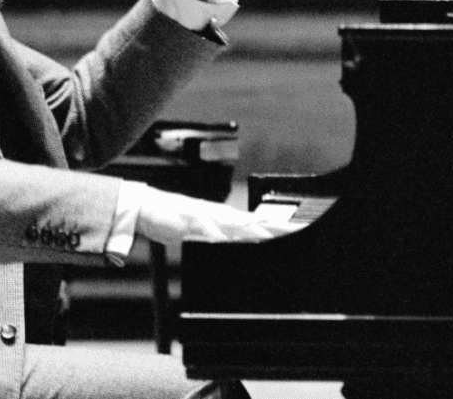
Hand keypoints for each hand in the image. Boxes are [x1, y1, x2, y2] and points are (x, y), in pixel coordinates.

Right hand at [135, 187, 303, 248]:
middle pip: (258, 223)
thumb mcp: (206, 232)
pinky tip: (229, 241)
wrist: (148, 206)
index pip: (262, 223)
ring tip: (277, 236)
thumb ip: (224, 239)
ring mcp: (208, 219)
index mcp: (229, 219)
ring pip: (239, 226)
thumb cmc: (177, 219)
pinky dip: (221, 237)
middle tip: (301, 232)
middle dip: (280, 229)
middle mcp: (223, 217)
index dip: (283, 228)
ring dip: (258, 232)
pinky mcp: (191, 223)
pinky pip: (209, 232)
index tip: (303, 231)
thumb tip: (243, 246)